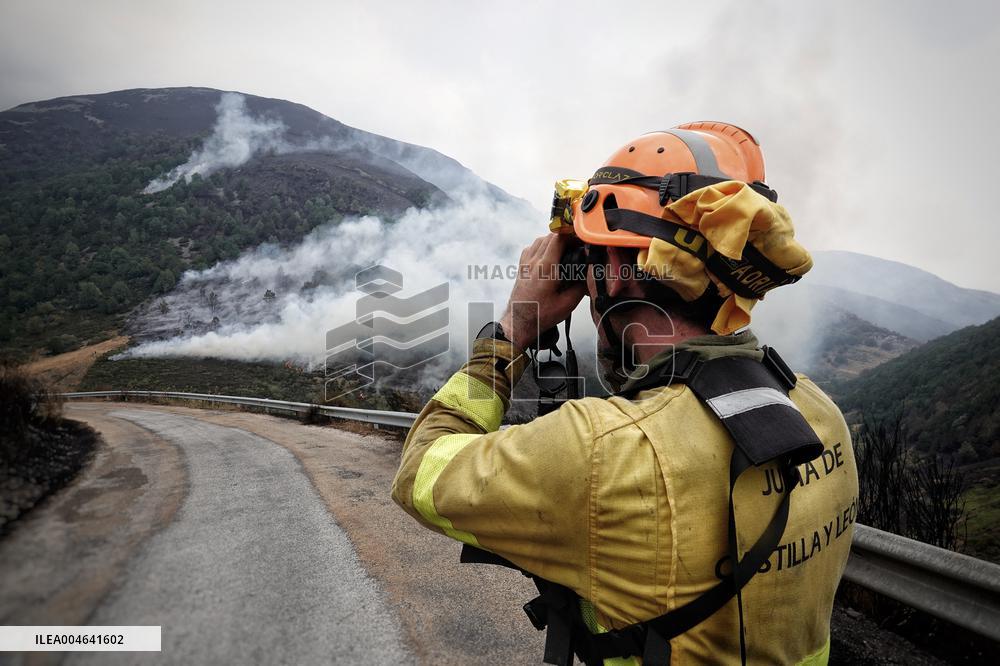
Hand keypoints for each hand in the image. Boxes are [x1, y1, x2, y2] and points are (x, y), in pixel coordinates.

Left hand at [499, 234, 586, 353]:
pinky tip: (549, 256)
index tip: (581, 239)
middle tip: (576, 246)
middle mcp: (533, 262)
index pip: (558, 238)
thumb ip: (581, 287)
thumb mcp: (568, 304)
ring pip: (540, 240)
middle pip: (550, 236)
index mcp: (545, 268)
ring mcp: (525, 263)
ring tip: (564, 250)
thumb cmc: (540, 315)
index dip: (572, 235)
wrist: (519, 322)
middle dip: (565, 238)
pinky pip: (531, 248)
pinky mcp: (521, 267)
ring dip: (553, 241)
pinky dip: (542, 246)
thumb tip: (590, 275)